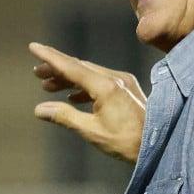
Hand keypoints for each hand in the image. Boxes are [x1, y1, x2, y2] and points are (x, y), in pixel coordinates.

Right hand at [29, 42, 146, 162]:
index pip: (71, 67)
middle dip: (56, 68)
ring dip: (68, 77)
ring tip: (48, 86)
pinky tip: (72, 96)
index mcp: (106, 87)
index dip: (50, 57)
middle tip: (37, 73)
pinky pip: (99, 81)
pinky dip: (82, 86)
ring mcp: (123, 82)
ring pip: (89, 73)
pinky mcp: (127, 89)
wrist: (160, 146)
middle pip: (79, 67)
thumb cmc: (128, 143)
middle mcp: (115, 78)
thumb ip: (65, 117)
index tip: (33, 47)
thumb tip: (39, 109)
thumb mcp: (92, 132)